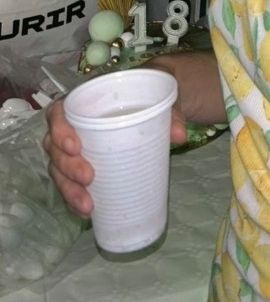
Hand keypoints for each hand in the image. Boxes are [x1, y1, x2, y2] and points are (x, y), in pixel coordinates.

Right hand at [44, 92, 187, 216]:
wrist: (154, 104)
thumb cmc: (148, 93)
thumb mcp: (159, 94)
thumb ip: (169, 111)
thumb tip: (179, 135)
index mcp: (85, 101)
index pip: (58, 112)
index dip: (60, 130)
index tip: (76, 146)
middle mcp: (73, 125)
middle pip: (54, 146)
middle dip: (68, 166)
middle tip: (89, 177)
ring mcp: (74, 148)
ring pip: (58, 169)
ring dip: (69, 189)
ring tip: (88, 205)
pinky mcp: (82, 166)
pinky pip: (69, 184)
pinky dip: (74, 200)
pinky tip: (87, 213)